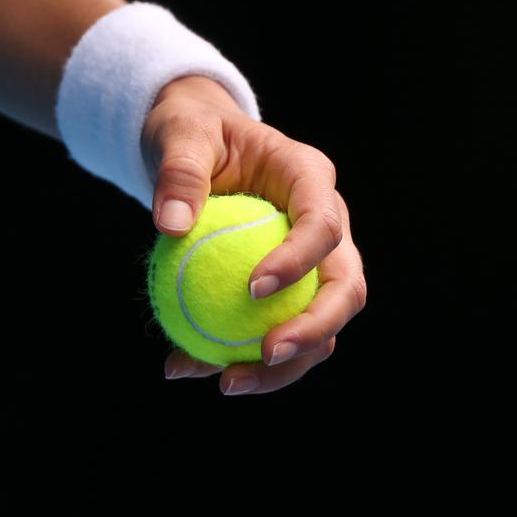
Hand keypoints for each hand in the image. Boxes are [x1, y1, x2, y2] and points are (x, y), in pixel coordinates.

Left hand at [140, 75, 366, 394]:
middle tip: (264, 354)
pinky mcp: (289, 290)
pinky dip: (238, 357)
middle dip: (316, 329)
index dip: (299, 261)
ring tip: (227, 383)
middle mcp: (327, 222)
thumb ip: (179, 174)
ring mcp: (314, 261)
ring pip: (322, 323)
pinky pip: (275, 331)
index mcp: (310, 176)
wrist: (193, 148)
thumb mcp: (180, 136)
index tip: (252, 289)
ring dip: (284, 364)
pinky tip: (186, 368)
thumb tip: (170, 225)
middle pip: (346, 286)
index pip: (323, 224)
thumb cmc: (193, 133)